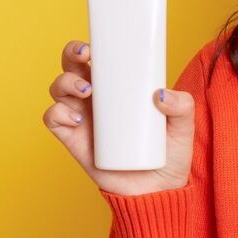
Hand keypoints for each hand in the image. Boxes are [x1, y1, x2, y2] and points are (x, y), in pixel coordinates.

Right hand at [42, 39, 195, 195]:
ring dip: (65, 83)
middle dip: (72, 55)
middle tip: (87, 58)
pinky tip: (76, 119)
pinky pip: (53, 120)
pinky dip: (57, 113)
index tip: (96, 45)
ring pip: (58, 89)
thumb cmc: (169, 155)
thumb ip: (182, 107)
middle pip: (72, 67)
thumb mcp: (184, 127)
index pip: (99, 58)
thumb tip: (162, 94)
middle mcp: (96, 98)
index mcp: (119, 88)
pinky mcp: (73, 140)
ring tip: (87, 92)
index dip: (90, 46)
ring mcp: (82, 118)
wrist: (157, 192)